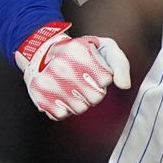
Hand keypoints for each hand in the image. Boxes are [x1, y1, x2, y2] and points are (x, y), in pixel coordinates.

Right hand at [14, 21, 131, 119]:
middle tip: (84, 80)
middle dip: (94, 91)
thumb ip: (120, 64)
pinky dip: (64, 108)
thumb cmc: (81, 52)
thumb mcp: (105, 47)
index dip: (103, 76)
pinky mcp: (38, 96)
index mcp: (78, 52)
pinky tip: (61, 95)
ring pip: (80, 109)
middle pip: (95, 97)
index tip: (94, 68)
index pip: (105, 79)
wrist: (43, 51)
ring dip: (80, 101)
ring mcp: (47, 83)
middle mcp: (61, 67)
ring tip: (72, 87)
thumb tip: (124, 85)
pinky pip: (62, 115)